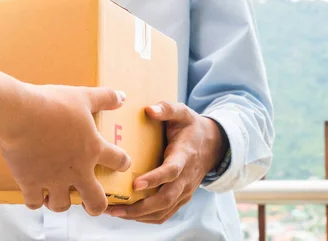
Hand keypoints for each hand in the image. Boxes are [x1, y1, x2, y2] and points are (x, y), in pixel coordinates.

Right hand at [0, 85, 131, 215]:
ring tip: (57, 195)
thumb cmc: (53, 104)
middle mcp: (77, 170)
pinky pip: (34, 203)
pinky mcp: (30, 182)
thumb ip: (104, 98)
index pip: (118, 161)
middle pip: (95, 201)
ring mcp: (53, 179)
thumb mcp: (83, 96)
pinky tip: (35, 194)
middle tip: (91, 203)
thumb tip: (123, 96)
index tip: (122, 164)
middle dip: (96, 206)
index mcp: (93, 149)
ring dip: (61, 202)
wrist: (21, 114)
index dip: (123, 163)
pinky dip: (35, 201)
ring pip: (61, 205)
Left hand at [105, 102, 226, 223]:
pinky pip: (164, 214)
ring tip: (115, 213)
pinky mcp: (181, 198)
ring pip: (164, 210)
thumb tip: (149, 109)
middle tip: (116, 207)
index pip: (171, 171)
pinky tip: (127, 215)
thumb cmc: (191, 127)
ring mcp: (184, 190)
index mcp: (184, 156)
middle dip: (140, 207)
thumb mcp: (182, 112)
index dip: (155, 179)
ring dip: (139, 215)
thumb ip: (167, 109)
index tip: (135, 184)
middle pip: (166, 198)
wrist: (212, 145)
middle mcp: (186, 177)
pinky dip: (146, 218)